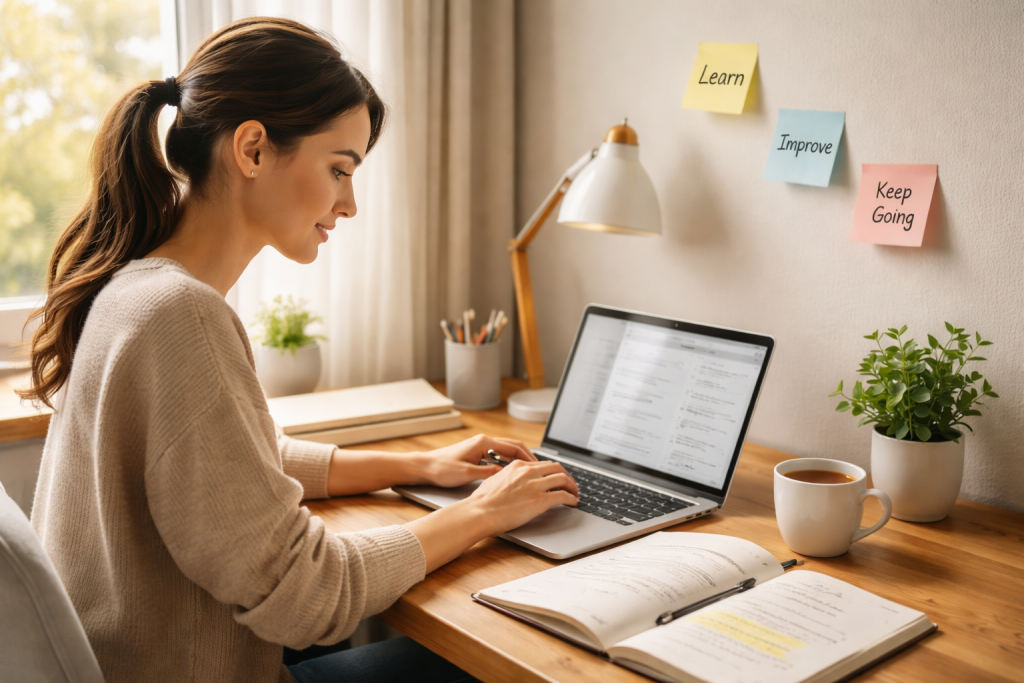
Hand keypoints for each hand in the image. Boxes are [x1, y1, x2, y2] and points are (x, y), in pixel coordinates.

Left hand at [416, 433, 536, 487]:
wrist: (425, 467)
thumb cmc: (442, 469)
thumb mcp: (467, 474)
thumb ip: (488, 473)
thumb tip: (506, 474)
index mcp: (483, 443)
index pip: (514, 447)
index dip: (528, 457)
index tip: (539, 467)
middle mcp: (483, 441)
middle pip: (513, 446)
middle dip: (527, 457)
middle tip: (540, 469)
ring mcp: (479, 446)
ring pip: (505, 450)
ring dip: (518, 459)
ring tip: (529, 471)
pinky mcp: (475, 452)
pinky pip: (497, 455)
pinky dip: (507, 461)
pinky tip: (510, 472)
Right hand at [465, 459, 578, 536]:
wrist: (479, 512)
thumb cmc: (482, 501)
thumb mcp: (495, 480)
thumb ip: (509, 478)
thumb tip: (514, 484)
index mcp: (517, 466)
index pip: (543, 464)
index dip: (553, 471)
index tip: (557, 477)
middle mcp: (528, 472)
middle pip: (556, 467)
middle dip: (567, 476)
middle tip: (570, 484)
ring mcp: (535, 485)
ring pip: (563, 479)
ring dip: (573, 486)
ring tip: (575, 493)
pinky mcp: (540, 500)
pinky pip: (563, 495)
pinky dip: (571, 498)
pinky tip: (573, 502)